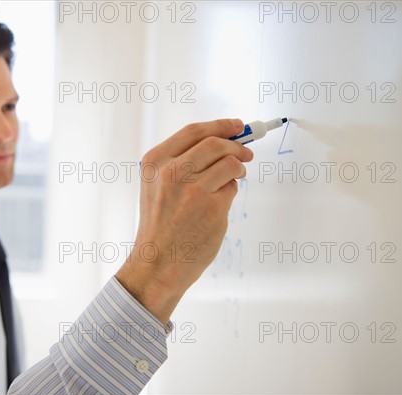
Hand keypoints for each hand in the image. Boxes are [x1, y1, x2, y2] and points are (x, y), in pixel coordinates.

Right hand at [116, 118, 253, 324]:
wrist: (157, 262)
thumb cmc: (159, 225)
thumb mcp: (156, 186)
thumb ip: (181, 162)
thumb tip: (222, 142)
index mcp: (155, 162)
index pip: (193, 131)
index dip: (219, 125)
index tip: (237, 126)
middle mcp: (172, 172)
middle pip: (215, 143)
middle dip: (237, 145)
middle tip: (246, 152)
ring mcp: (194, 189)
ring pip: (229, 163)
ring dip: (238, 168)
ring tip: (235, 177)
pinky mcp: (213, 207)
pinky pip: (232, 188)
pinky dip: (231, 190)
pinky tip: (219, 203)